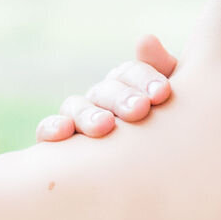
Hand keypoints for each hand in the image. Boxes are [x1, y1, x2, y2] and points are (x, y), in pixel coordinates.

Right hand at [35, 34, 177, 141]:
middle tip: (139, 110)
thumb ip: (163, 72)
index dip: (146, 79)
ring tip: (105, 126)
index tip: (162, 93)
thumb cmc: (169, 133)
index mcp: (128, 85)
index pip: (131, 73)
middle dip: (122, 98)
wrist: (154, 180)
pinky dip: (52, 127)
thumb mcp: (173, 107)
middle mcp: (101, 98)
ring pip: (76, 106)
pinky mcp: (58, 143)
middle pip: (106, 89)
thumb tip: (146, 39)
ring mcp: (78, 118)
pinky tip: (63, 131)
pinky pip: (47, 130)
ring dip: (89, 114)